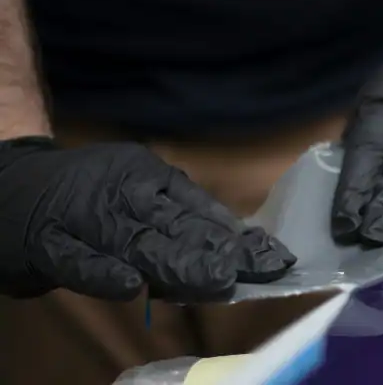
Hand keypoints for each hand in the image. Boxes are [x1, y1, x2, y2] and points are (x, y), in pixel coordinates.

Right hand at [0, 137, 296, 301]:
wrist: (9, 185)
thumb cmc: (87, 194)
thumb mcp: (139, 195)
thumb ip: (182, 218)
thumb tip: (238, 241)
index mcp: (148, 177)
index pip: (201, 209)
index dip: (238, 236)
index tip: (275, 257)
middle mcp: (120, 192)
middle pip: (176, 225)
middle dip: (219, 250)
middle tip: (257, 268)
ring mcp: (84, 217)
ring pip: (135, 242)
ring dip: (177, 263)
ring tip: (217, 279)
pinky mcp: (49, 243)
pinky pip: (77, 260)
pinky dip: (102, 272)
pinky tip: (130, 286)